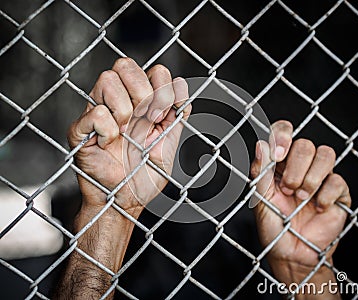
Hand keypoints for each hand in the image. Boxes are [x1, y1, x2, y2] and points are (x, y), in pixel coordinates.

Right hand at [68, 58, 190, 212]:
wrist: (127, 201)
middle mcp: (119, 103)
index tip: (164, 116)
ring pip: (107, 80)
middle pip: (125, 65)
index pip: (153, 70)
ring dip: (125, 109)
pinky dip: (107, 130)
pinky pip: (95, 112)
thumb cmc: (145, 174)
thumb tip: (181, 84)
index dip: (163, 87)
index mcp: (141, 103)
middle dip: (144, 91)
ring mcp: (98, 113)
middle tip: (149, 120)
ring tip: (125, 134)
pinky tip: (108, 145)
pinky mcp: (80, 130)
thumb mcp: (170, 143)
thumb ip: (179, 115)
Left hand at [251, 120, 350, 273]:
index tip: (278, 154)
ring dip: (311, 178)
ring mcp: (320, 178)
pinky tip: (317, 208)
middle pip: (305, 144)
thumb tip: (261, 145)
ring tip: (301, 198)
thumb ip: (260, 173)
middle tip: (288, 189)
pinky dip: (325, 195)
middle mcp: (300, 167)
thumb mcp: (261, 200)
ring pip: (325, 154)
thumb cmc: (274, 228)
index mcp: (278, 164)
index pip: (283, 132)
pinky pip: (337, 180)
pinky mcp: (337, 192)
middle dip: (295, 168)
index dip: (283, 135)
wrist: (292, 254)